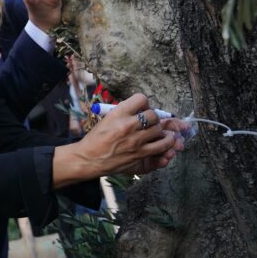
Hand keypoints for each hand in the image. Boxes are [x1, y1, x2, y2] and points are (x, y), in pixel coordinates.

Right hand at [53, 94, 182, 185]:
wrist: (90, 158)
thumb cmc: (97, 138)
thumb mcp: (107, 118)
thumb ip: (124, 113)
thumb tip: (142, 111)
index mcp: (119, 113)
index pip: (141, 99)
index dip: (144, 103)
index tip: (142, 109)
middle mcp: (128, 125)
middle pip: (153, 115)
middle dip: (153, 118)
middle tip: (150, 122)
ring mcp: (136, 140)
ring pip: (159, 129)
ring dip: (161, 130)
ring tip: (160, 132)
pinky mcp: (140, 154)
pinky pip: (162, 146)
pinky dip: (167, 143)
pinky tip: (166, 141)